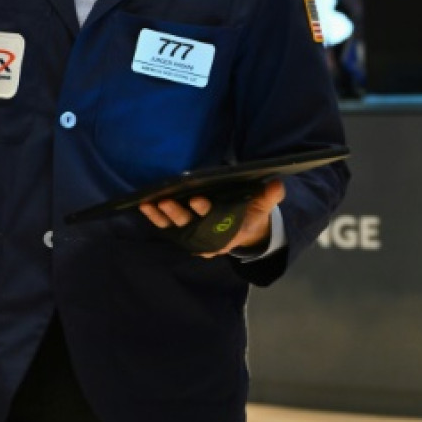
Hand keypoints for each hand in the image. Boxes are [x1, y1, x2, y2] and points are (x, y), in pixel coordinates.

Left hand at [139, 179, 285, 257]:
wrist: (244, 230)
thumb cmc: (252, 213)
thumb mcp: (264, 206)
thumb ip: (270, 196)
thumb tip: (277, 184)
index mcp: (229, 231)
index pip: (216, 222)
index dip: (206, 212)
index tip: (197, 200)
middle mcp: (209, 237)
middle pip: (191, 226)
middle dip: (178, 214)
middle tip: (167, 201)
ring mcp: (195, 235)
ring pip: (175, 227)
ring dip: (162, 216)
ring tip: (149, 203)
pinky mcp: (184, 231)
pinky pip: (167, 226)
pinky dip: (156, 217)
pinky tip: (144, 205)